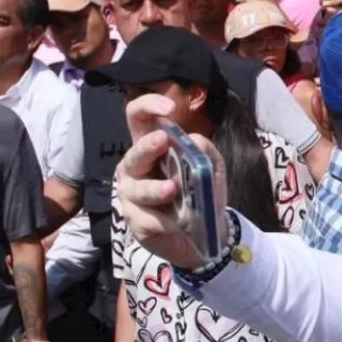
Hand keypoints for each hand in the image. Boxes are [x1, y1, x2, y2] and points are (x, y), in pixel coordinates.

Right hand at [116, 95, 228, 270]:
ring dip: (157, 189)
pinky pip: (148, 218)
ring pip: (139, 188)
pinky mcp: (134, 220)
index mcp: (152, 147)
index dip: (148, 106)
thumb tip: (194, 139)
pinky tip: (179, 222)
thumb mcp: (210, 168)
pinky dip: (167, 220)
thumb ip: (204, 151)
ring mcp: (131, 194)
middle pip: (135, 153)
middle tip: (163, 141)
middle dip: (148, 147)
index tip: (168, 107)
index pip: (138, 118)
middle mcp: (136, 167)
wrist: (203, 234)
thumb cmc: (201, 192)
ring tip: (173, 189)